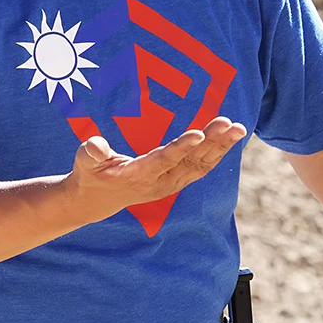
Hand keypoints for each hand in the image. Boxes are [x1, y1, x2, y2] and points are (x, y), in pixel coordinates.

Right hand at [63, 117, 246, 222]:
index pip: (163, 160)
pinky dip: (217, 153)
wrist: (97, 200)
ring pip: (200, 165)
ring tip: (237, 128)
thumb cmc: (90, 174)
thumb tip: (96, 144)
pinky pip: (201, 168)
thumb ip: (91, 153)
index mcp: (137, 175)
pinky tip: (230, 138)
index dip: (181, 148)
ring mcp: (169, 184)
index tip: (199, 133)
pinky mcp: (176, 182)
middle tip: (227, 122)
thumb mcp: (84, 162)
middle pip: (189, 162)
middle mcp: (158, 183)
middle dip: (210, 142)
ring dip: (220, 146)